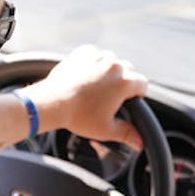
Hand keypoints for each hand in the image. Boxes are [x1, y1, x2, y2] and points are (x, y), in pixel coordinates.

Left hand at [23, 45, 147, 147]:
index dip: (137, 93)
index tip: (128, 100)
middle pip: (128, 70)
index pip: (142, 84)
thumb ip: (127, 134)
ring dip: (107, 70)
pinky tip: (85, 77)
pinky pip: (94, 55)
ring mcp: (98, 56)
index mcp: (125, 82)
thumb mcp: (106, 130)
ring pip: (111, 61)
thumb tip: (140, 143)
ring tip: (95, 86)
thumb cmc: (78, 117)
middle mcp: (114, 65)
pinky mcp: (84, 52)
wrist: (51, 103)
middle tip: (109, 96)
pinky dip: (92, 63)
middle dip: (122, 81)